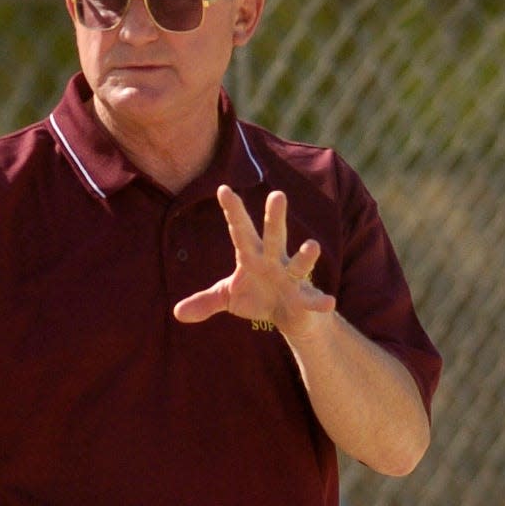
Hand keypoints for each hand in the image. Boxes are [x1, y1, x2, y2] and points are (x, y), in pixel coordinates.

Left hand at [173, 185, 334, 337]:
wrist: (289, 316)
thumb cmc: (257, 297)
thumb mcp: (227, 299)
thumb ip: (205, 302)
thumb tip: (176, 312)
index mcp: (252, 256)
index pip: (240, 231)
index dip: (233, 212)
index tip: (223, 189)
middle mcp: (274, 261)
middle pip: (274, 236)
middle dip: (275, 218)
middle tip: (277, 194)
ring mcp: (292, 278)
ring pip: (299, 264)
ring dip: (306, 256)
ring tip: (312, 246)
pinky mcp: (306, 299)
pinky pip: (313, 300)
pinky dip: (319, 302)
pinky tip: (328, 302)